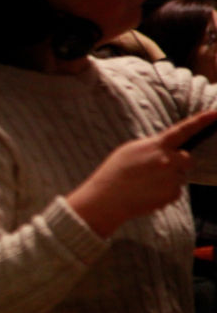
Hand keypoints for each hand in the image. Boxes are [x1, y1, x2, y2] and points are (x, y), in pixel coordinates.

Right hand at [67, 110, 216, 236]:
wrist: (106, 199)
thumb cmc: (114, 173)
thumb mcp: (130, 151)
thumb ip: (152, 147)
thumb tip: (167, 150)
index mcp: (156, 145)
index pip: (183, 129)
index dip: (202, 120)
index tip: (216, 113)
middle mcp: (168, 160)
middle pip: (187, 158)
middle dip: (178, 163)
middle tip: (158, 170)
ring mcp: (172, 178)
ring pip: (179, 176)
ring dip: (168, 179)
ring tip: (145, 184)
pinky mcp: (173, 194)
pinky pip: (175, 191)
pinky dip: (164, 193)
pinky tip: (147, 193)